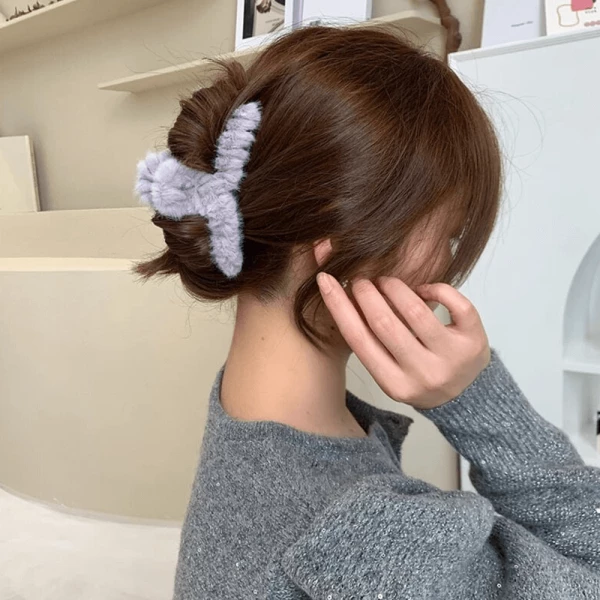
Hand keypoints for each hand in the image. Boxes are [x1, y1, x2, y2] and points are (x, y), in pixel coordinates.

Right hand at [316, 274, 490, 409]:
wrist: (465, 396)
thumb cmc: (417, 374)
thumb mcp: (389, 371)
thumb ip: (370, 341)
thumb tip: (344, 295)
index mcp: (394, 384)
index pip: (359, 339)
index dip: (338, 306)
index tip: (326, 280)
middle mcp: (423, 374)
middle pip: (384, 323)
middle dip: (366, 293)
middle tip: (361, 280)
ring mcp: (452, 358)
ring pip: (417, 310)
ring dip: (395, 287)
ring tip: (387, 281)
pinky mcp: (475, 341)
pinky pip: (456, 304)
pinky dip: (436, 288)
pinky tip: (423, 288)